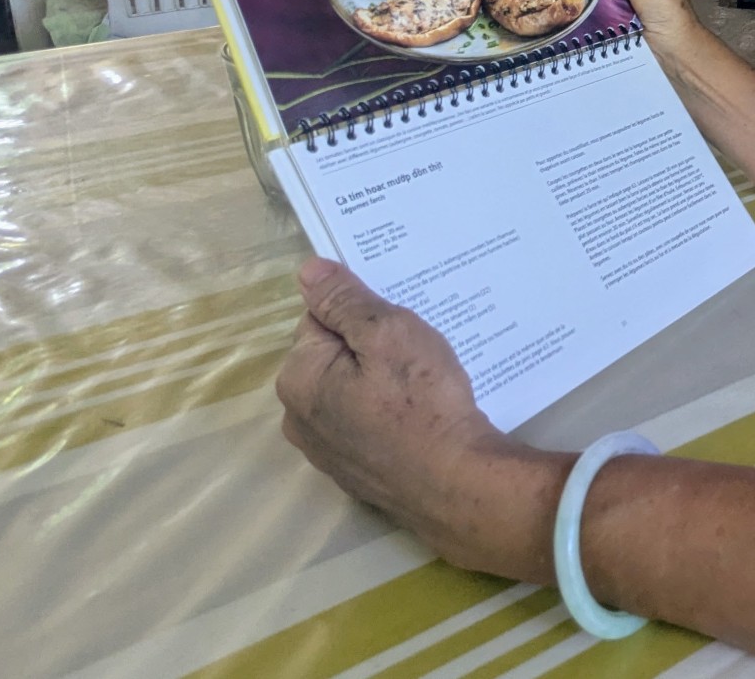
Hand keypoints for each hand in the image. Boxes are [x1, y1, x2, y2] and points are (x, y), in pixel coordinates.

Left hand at [275, 258, 555, 576]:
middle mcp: (298, 417)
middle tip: (417, 347)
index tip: (398, 317)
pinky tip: (420, 416)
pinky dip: (387, 414)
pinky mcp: (354, 473)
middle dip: (369, 347)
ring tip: (424, 380)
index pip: (320, 319)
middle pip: (333, 357)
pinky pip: (366, 424)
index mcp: (298, 378)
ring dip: (379, 381)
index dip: (361, 311)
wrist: (456, 483)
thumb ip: (344, 300)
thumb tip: (308, 271)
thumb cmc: (422, 402)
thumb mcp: (388, 334)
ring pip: (351, 392)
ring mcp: (326, 451)